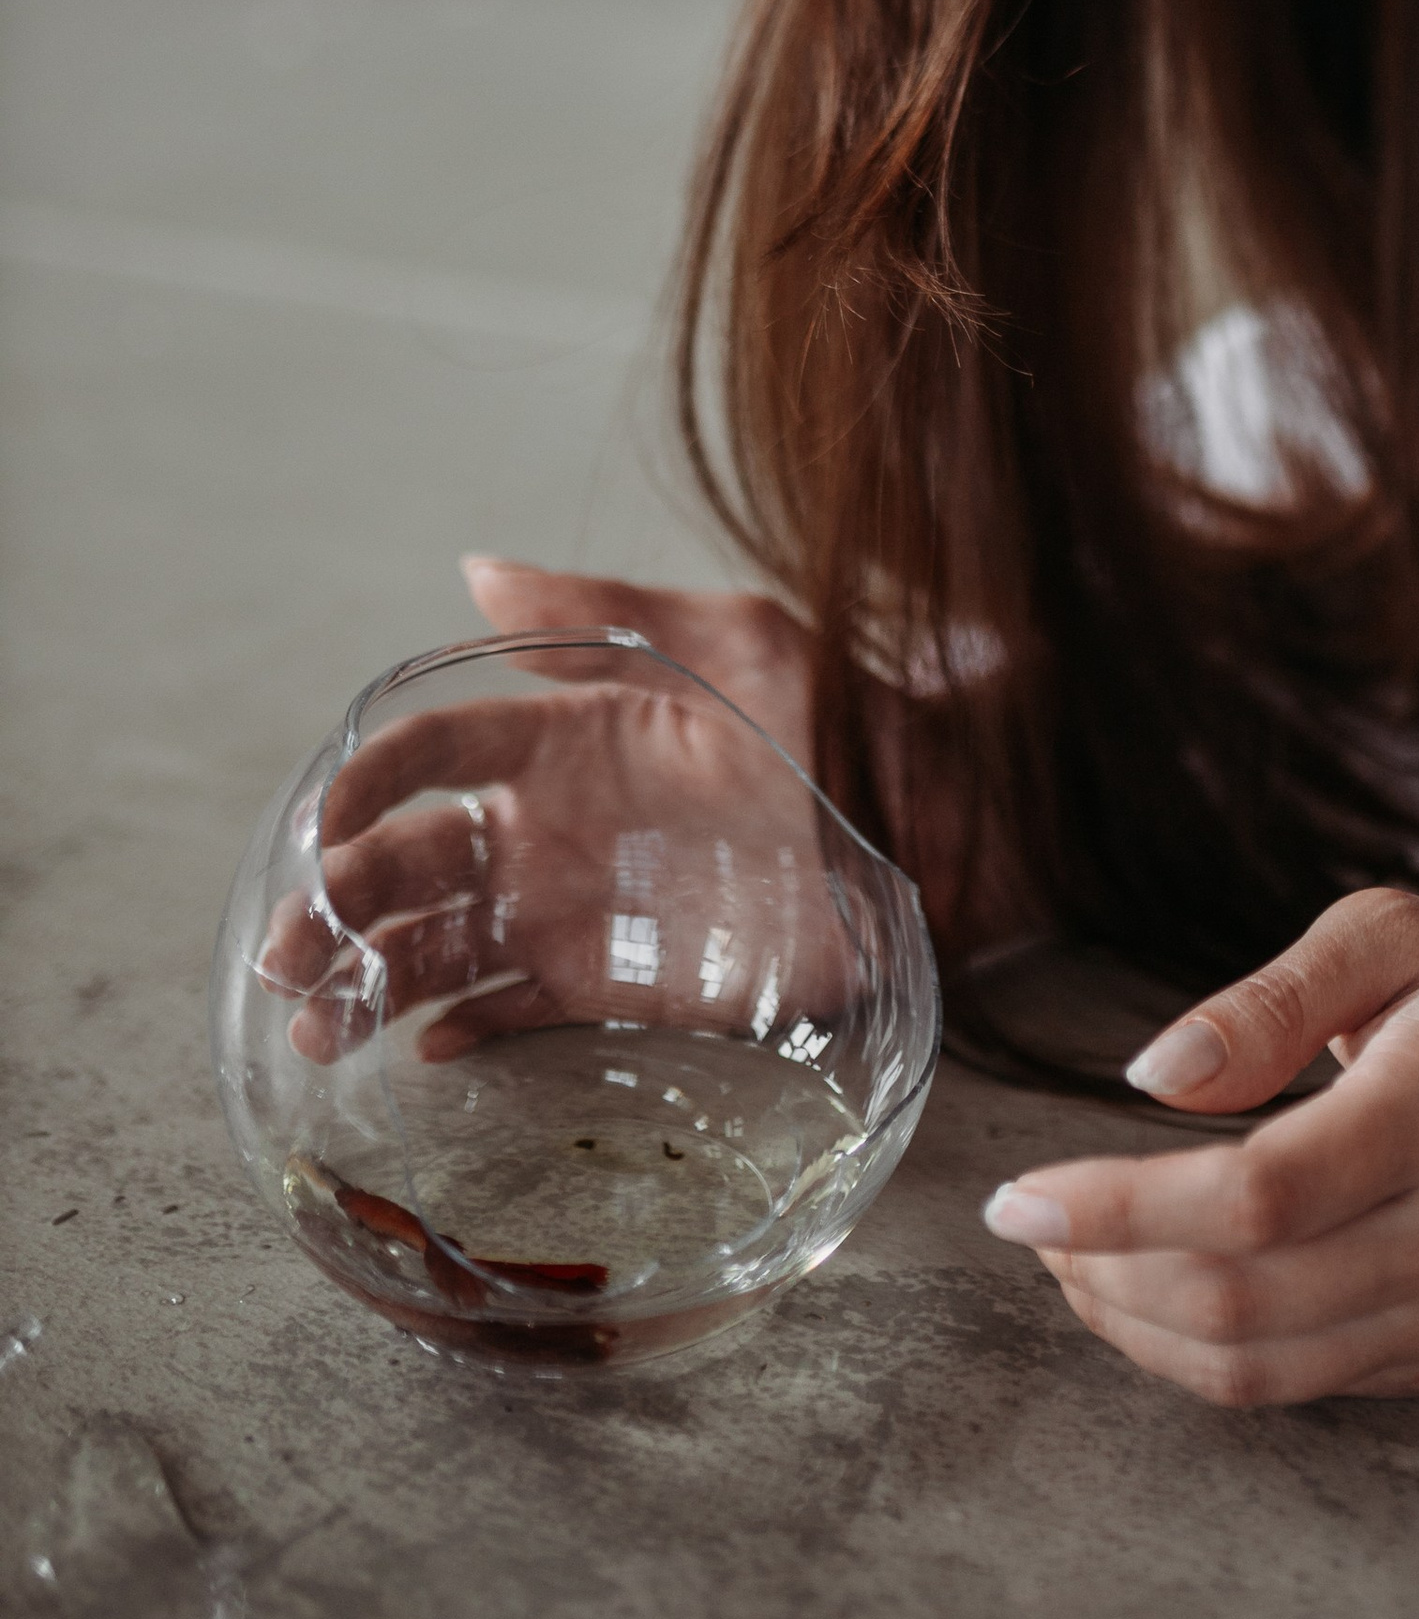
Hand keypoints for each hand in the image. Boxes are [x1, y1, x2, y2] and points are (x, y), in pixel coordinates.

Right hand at [265, 564, 824, 1060]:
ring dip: (369, 978)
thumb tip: (477, 570)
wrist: (931, 829)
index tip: (326, 821)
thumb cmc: (844, 717)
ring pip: (439, 944)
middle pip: (410, 859)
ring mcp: (572, 907)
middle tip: (285, 951)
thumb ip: (607, 617)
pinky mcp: (609, 984)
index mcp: (566, 733)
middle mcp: (548, 822)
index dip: (374, 781)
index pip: (437, 750)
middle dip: (337, 902)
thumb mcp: (738, 642)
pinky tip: (417, 1049)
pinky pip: (511, 1010)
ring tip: (315, 1024)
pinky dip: (459, 1029)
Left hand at [979, 891, 1418, 1405]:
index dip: (1122, 1208)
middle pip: (1245, 1299)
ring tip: (1072, 1262)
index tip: (1018, 1197)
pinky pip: (1300, 1388)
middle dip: (1106, 1274)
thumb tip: (1152, 1075)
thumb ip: (1271, 998)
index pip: (1257, 1195)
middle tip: (1033, 1222)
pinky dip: (1202, 1354)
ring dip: (1136, 1329)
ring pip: (1261, 1369)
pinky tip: (1151, 1292)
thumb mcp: (1396, 936)